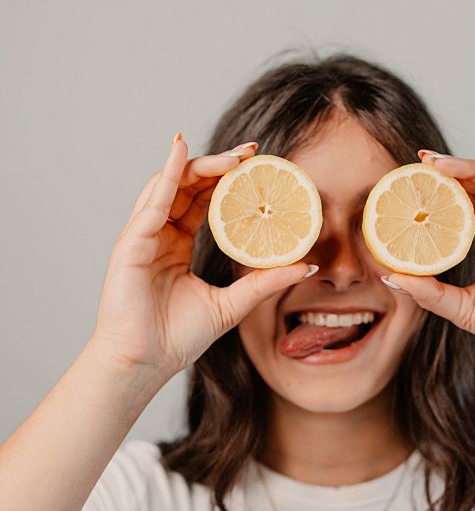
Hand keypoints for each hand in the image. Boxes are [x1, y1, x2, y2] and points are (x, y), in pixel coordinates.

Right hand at [91, 135, 313, 383]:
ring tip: (235, 156)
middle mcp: (159, 233)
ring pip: (171, 184)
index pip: (204, 199)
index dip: (229, 180)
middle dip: (220, 165)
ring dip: (202, 163)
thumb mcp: (232, 304)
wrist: (145, 363)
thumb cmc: (177, 338)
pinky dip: (167, 171)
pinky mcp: (132, 241)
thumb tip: (306, 266)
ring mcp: (143, 234)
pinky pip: (153, 199)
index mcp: (178, 244)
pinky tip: (180, 148)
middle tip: (253, 152)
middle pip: (189, 184)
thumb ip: (265, 281)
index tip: (260, 166)